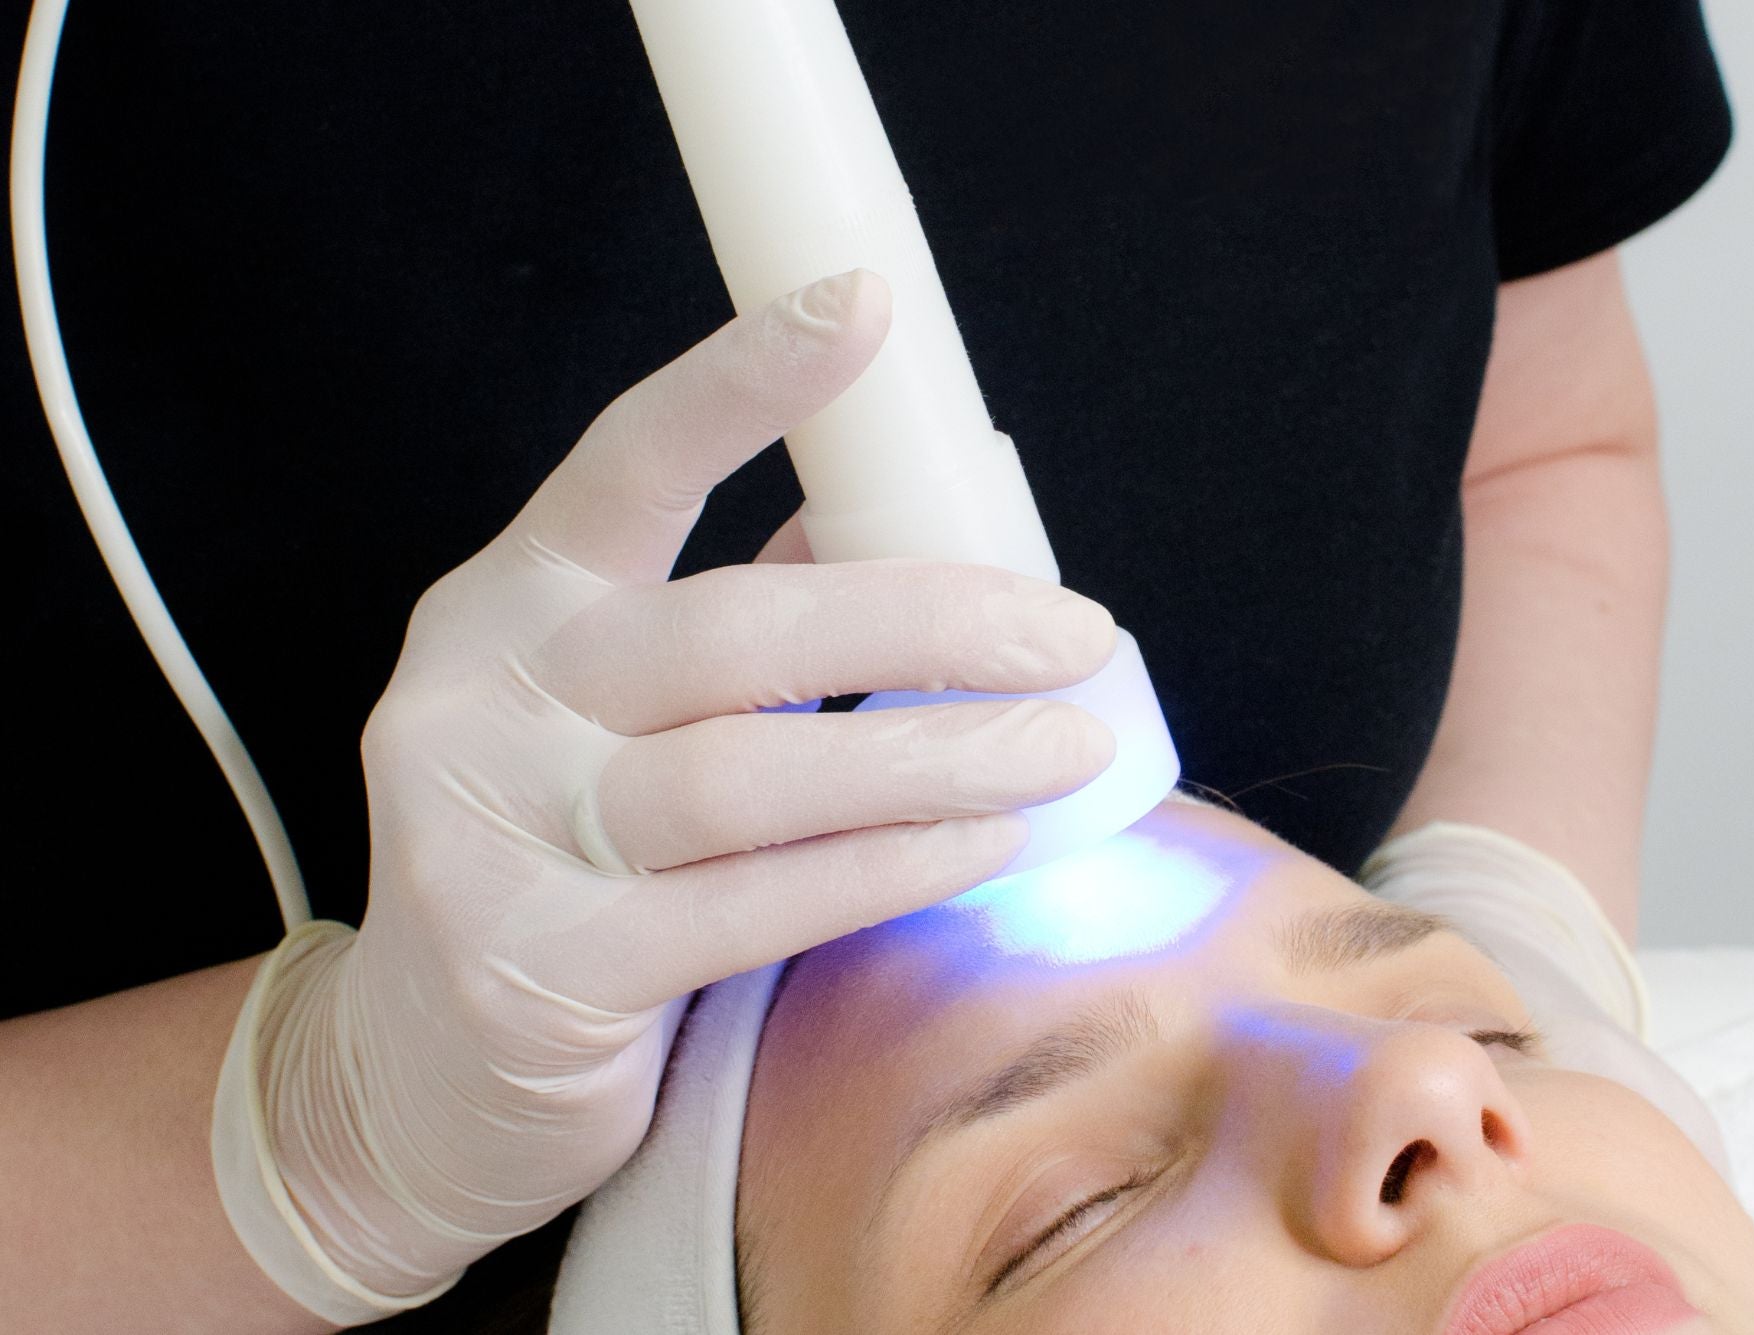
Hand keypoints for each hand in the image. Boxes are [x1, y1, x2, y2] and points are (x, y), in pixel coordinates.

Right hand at [212, 268, 1117, 1320]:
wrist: (416, 1083)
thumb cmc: (559, 863)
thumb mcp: (614, 719)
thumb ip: (734, 625)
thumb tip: (891, 531)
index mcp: (513, 605)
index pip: (628, 465)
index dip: (744, 383)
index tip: (864, 307)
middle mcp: (483, 699)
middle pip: (731, 628)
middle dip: (924, 622)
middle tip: (1069, 636)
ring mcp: (490, 836)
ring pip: (748, 773)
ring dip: (931, 757)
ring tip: (1060, 751)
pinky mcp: (536, 969)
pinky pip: (750, 905)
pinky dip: (886, 868)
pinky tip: (984, 846)